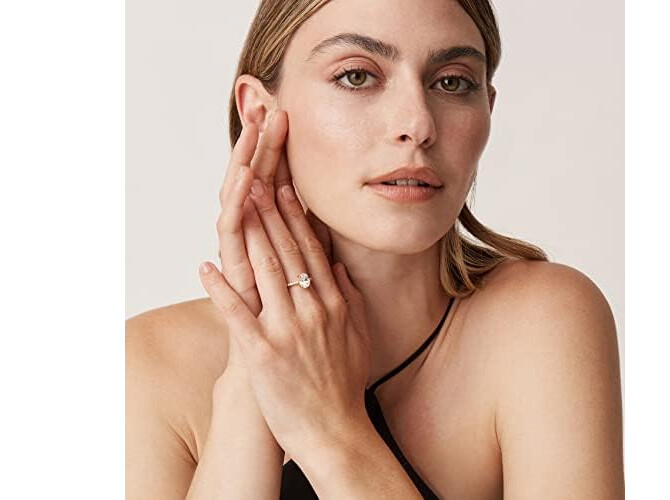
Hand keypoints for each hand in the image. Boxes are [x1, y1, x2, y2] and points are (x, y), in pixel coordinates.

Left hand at [200, 109, 372, 462]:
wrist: (335, 431)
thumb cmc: (344, 385)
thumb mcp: (357, 336)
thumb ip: (348, 297)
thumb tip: (336, 267)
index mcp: (333, 304)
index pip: (310, 250)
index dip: (294, 216)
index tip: (282, 187)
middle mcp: (312, 310)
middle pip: (287, 250)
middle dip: (269, 209)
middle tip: (255, 173)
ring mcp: (287, 330)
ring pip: (265, 271)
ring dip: (250, 233)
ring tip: (238, 201)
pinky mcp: (263, 354)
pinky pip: (238, 315)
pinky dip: (221, 289)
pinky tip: (204, 266)